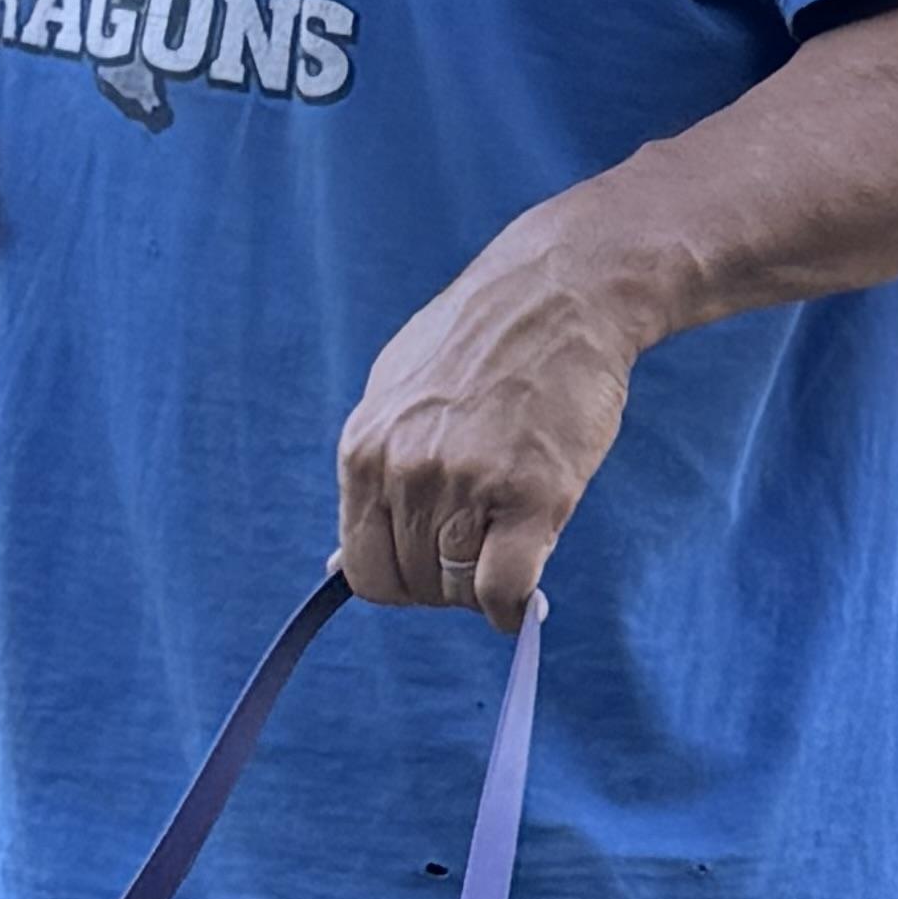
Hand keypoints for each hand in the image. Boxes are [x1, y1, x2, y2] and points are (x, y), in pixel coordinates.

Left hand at [335, 220, 647, 622]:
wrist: (560, 289)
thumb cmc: (485, 343)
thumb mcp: (398, 395)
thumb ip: (371, 478)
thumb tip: (337, 566)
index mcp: (365, 450)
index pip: (363, 570)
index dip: (401, 583)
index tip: (433, 566)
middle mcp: (406, 470)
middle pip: (414, 587)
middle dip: (447, 585)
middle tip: (483, 549)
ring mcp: (466, 483)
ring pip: (460, 592)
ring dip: (484, 590)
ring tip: (508, 546)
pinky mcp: (530, 495)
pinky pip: (504, 591)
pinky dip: (513, 608)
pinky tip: (525, 593)